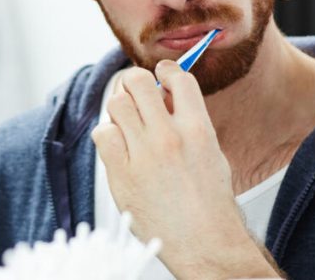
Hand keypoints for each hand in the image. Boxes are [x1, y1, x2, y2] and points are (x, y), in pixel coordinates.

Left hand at [91, 61, 280, 279]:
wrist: (205, 244)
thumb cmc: (210, 202)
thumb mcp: (211, 153)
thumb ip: (188, 122)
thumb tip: (165, 96)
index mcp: (198, 129)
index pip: (177, 78)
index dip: (165, 70)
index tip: (160, 73)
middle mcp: (169, 136)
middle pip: (137, 82)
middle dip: (135, 84)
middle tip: (136, 95)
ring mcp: (144, 155)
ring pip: (116, 104)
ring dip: (121, 109)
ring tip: (128, 124)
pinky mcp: (122, 174)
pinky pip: (102, 134)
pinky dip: (107, 135)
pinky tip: (119, 147)